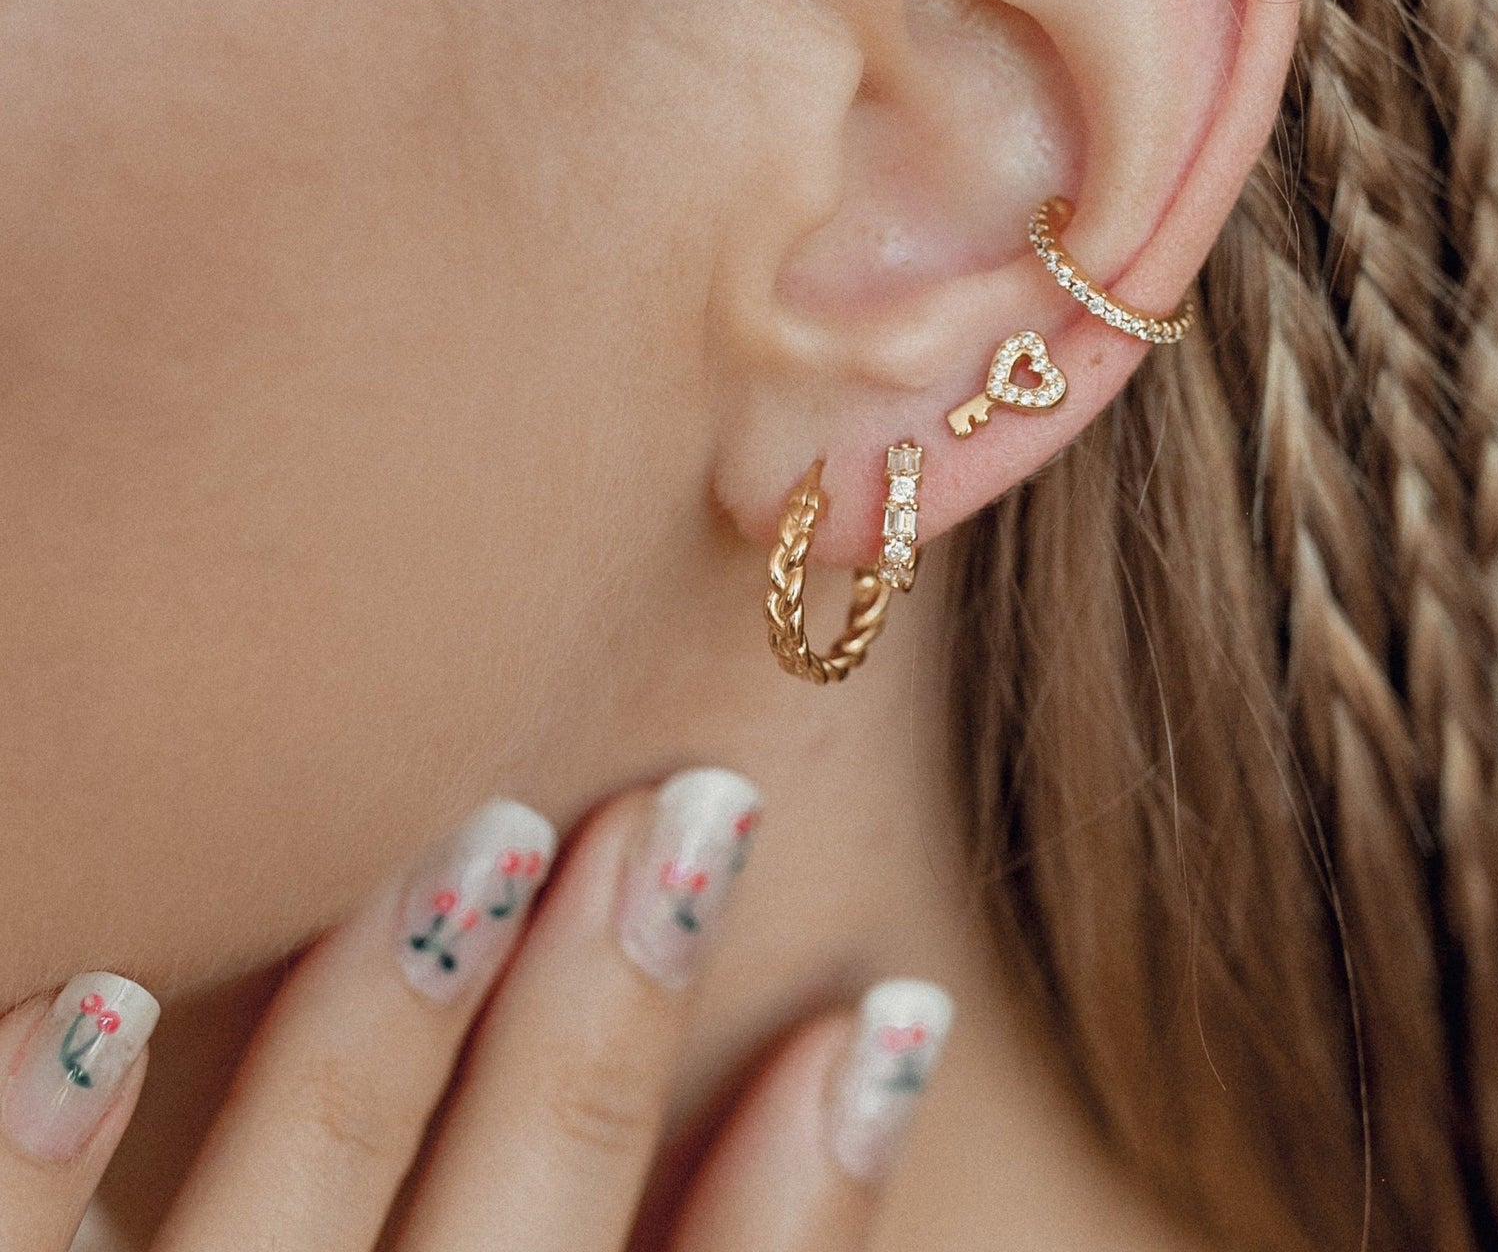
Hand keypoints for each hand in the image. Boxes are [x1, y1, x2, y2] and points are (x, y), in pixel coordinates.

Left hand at [0, 776, 951, 1251]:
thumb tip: (821, 1127)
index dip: (813, 1194)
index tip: (889, 1018)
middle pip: (527, 1225)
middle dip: (617, 1013)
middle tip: (700, 809)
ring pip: (300, 1206)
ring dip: (391, 1024)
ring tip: (493, 833)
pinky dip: (38, 1160)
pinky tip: (95, 1004)